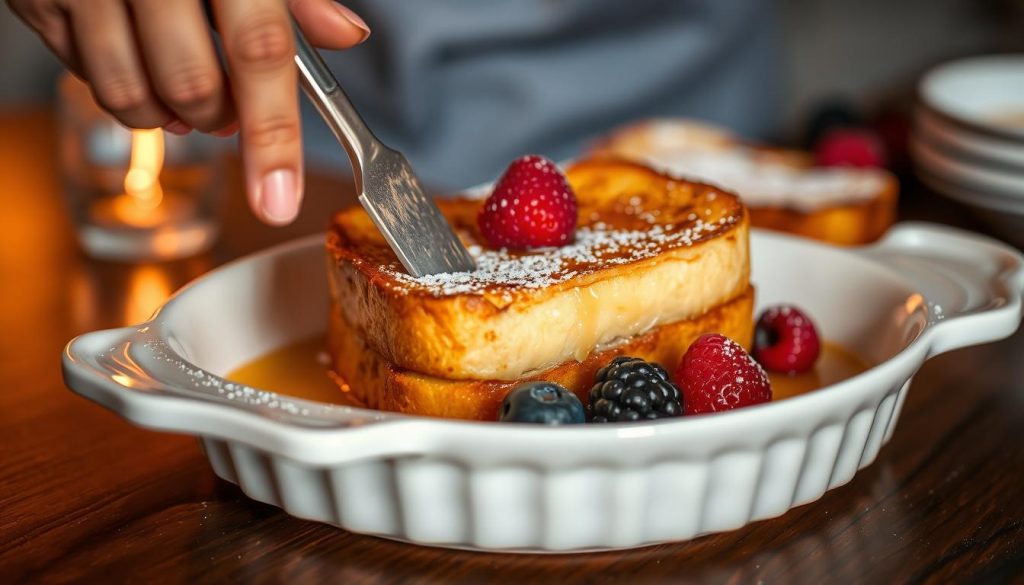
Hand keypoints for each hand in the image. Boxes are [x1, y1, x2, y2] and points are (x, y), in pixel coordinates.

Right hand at [9, 0, 369, 223]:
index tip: (280, 197)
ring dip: (167, 115)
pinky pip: (80, 75)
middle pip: (192, 87)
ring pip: (128, 95)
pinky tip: (136, 59)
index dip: (274, 136)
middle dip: (220, 118)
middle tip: (228, 107)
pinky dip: (119, 88)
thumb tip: (347, 35)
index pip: (261, 52)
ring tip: (185, 88)